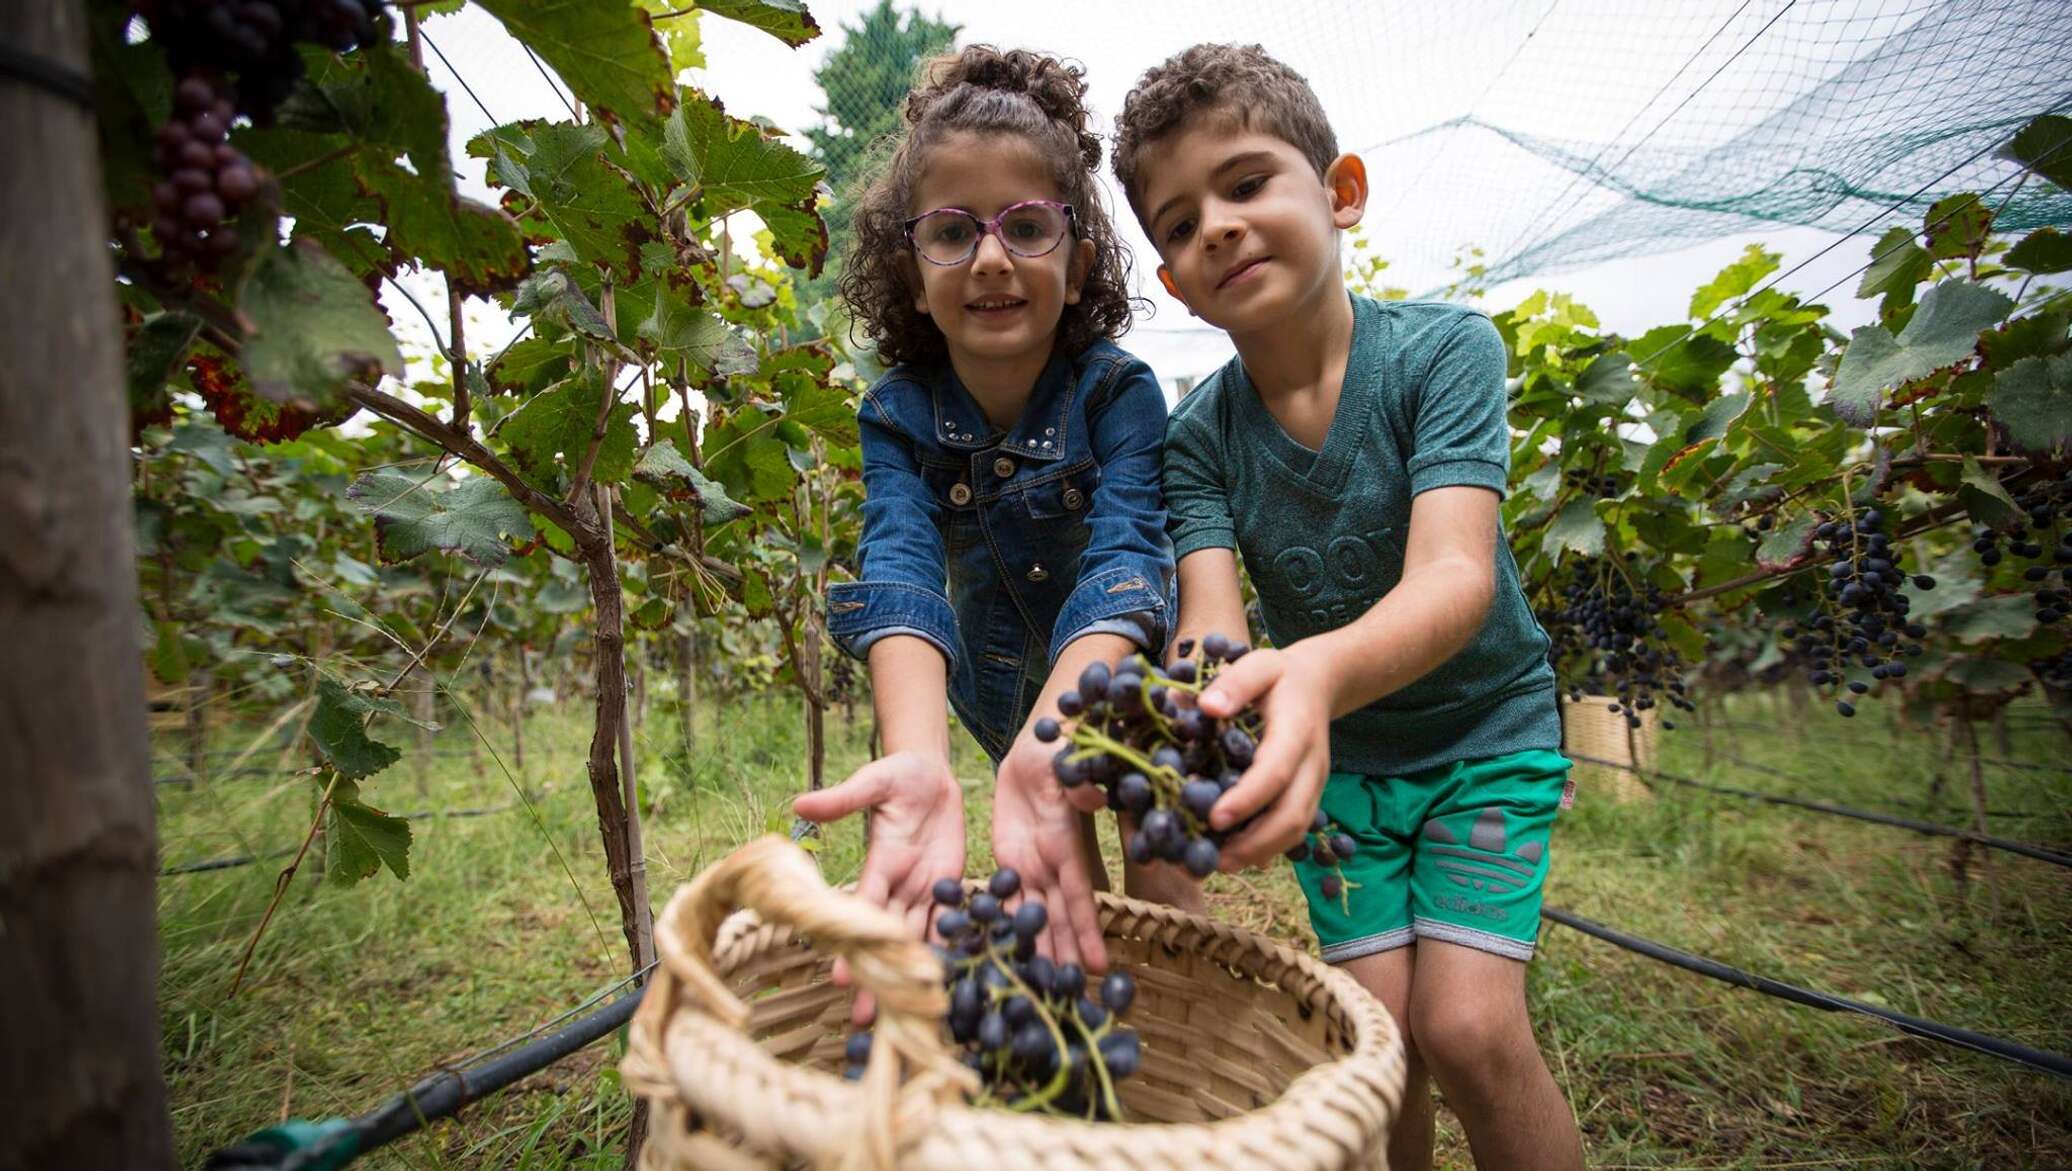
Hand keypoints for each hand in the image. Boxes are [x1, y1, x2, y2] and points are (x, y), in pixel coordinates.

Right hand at [792, 750, 964, 1022]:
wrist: (931, 773)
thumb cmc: (897, 775)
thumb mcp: (872, 781)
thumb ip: (843, 798)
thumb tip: (799, 804)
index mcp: (878, 865)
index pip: (862, 910)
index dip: (853, 942)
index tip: (840, 977)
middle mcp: (897, 885)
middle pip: (885, 937)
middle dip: (876, 976)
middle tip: (866, 1019)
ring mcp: (922, 888)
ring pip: (914, 937)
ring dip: (909, 973)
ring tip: (904, 1014)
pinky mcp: (946, 884)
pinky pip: (948, 918)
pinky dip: (949, 946)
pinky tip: (950, 978)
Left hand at [992, 732, 1107, 971]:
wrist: (1037, 746)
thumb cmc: (1060, 748)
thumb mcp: (1069, 760)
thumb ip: (1078, 782)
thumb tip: (1092, 795)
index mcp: (1066, 843)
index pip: (1079, 894)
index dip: (1087, 930)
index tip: (1098, 966)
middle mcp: (1052, 863)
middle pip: (1058, 917)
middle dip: (1063, 955)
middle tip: (1066, 997)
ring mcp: (1031, 864)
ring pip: (1033, 915)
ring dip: (1037, 950)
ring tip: (1038, 987)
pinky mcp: (1010, 859)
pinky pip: (1007, 896)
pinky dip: (1006, 924)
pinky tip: (1002, 953)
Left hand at [1199, 644, 1335, 869]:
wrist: (1319, 684)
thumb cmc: (1279, 676)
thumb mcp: (1258, 665)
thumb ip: (1235, 683)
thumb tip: (1206, 708)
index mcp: (1297, 732)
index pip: (1276, 772)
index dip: (1247, 799)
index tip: (1213, 818)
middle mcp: (1312, 765)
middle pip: (1292, 815)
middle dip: (1254, 843)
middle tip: (1213, 859)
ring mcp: (1314, 785)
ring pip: (1295, 830)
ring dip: (1259, 852)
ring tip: (1217, 865)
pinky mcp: (1308, 797)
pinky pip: (1292, 830)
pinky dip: (1265, 849)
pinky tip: (1234, 857)